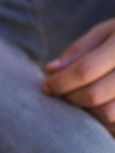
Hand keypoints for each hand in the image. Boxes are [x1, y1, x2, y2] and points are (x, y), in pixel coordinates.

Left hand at [42, 18, 114, 132]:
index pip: (85, 71)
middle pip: (94, 95)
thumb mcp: (107, 32)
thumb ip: (79, 50)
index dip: (60, 82)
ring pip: (108, 114)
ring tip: (79, 100)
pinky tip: (97, 107)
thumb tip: (50, 70)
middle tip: (60, 95)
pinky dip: (104, 120)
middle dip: (70, 98)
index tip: (45, 87)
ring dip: (87, 112)